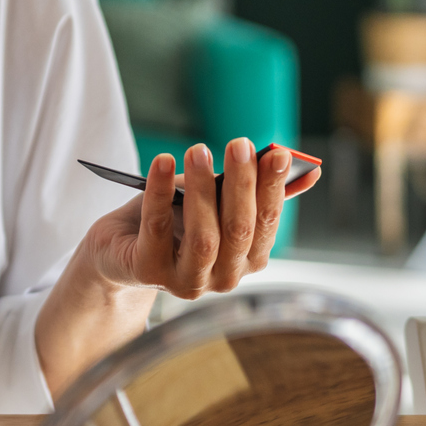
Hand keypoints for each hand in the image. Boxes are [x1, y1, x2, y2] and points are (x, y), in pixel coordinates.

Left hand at [80, 139, 319, 297]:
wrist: (120, 246)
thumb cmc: (174, 220)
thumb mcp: (216, 201)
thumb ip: (255, 189)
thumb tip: (305, 169)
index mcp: (247, 259)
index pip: (268, 224)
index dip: (274, 189)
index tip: (278, 153)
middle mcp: (223, 277)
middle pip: (239, 230)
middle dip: (242, 184)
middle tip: (239, 144)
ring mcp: (187, 281)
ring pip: (204, 236)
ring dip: (203, 189)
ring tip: (198, 150)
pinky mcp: (148, 272)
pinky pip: (156, 228)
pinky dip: (160, 192)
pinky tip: (163, 162)